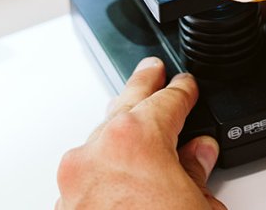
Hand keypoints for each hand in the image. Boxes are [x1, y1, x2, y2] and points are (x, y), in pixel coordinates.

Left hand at [56, 58, 225, 209]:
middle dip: (143, 85)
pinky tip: (125, 169)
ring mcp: (76, 178)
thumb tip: (200, 153)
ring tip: (139, 118)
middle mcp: (99, 152)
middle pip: (126, 105)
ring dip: (121, 127)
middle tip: (153, 69)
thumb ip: (196, 169)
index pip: (167, 100)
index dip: (183, 90)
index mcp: (137, 138)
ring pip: (101, 137)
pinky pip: (88, 169)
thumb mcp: (198, 201)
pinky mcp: (65, 203)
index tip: (187, 85)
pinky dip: (107, 163)